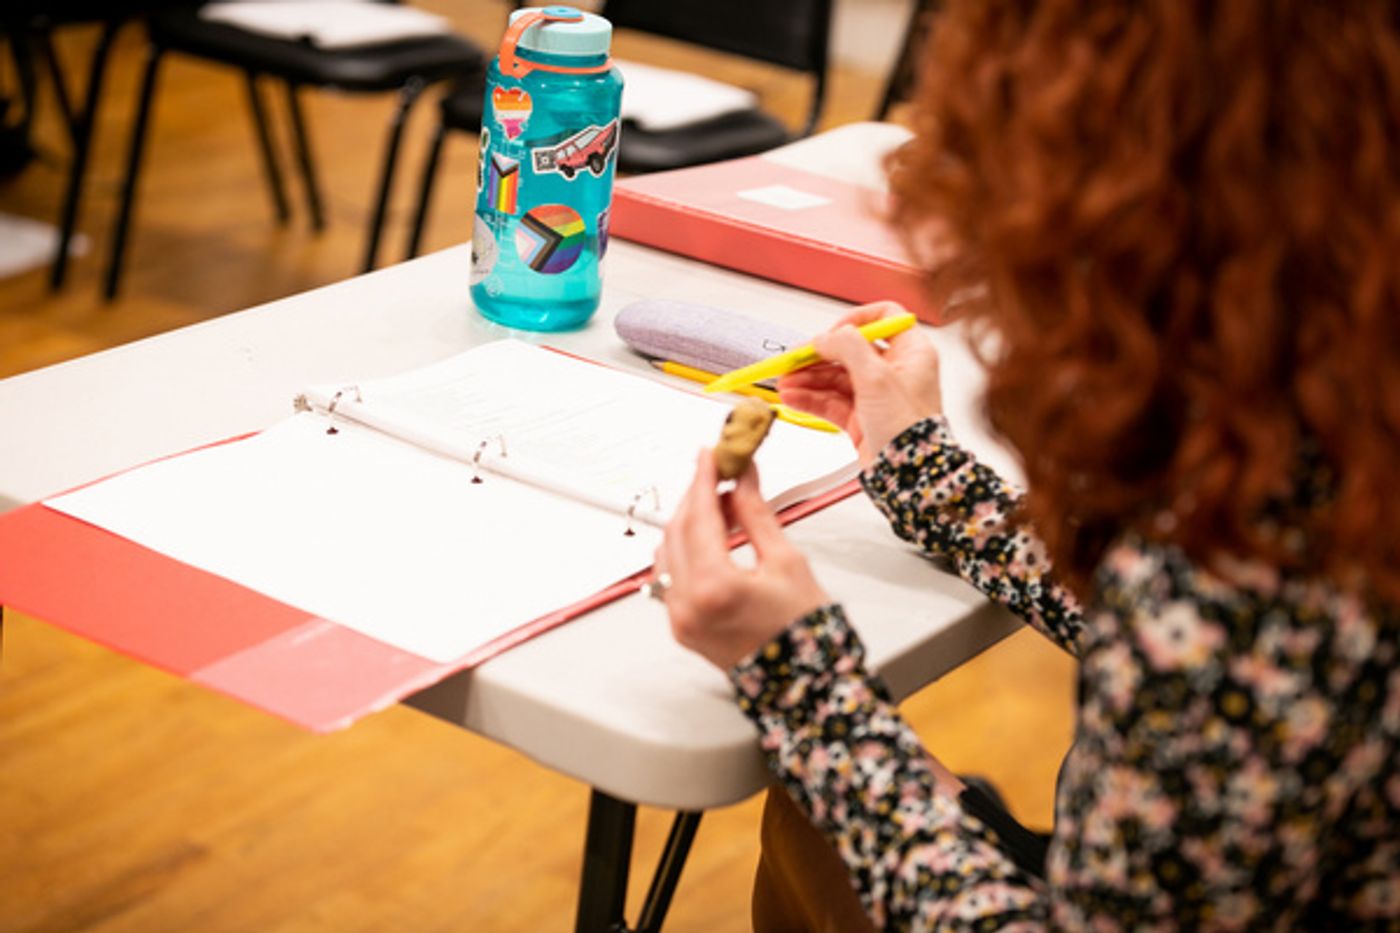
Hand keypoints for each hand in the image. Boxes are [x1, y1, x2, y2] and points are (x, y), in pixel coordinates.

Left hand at [656, 450, 828, 670]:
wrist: (804, 684)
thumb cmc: (803, 632)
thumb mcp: (786, 562)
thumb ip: (756, 514)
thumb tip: (743, 479)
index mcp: (714, 588)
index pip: (699, 517)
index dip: (704, 479)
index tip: (711, 455)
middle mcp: (687, 605)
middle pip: (677, 530)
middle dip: (696, 496)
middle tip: (718, 473)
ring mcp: (679, 618)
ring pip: (667, 551)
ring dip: (688, 522)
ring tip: (720, 505)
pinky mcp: (680, 626)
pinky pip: (669, 576)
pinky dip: (684, 549)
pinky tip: (707, 536)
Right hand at [777, 301, 942, 466]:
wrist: (908, 474)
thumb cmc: (910, 429)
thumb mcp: (878, 377)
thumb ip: (849, 348)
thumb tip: (827, 336)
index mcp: (910, 352)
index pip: (884, 318)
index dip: (856, 321)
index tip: (834, 332)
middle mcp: (894, 371)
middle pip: (850, 350)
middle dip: (819, 355)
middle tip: (794, 359)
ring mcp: (876, 395)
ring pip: (836, 377)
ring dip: (808, 378)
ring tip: (786, 382)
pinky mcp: (861, 418)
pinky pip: (831, 401)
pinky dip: (811, 398)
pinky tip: (793, 397)